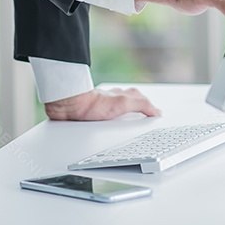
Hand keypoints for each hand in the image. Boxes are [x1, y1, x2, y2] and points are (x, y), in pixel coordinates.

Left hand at [44, 87, 161, 120]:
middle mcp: (111, 101)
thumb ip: (140, 105)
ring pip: (113, 111)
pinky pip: (100, 121)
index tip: (155, 113)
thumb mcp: (122, 103)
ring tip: (126, 123)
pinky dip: (105, 124)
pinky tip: (104, 128)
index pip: (139, 100)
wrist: (69, 105)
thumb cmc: (92, 103)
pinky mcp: (88, 117)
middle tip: (144, 114)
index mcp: (121, 97)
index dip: (148, 106)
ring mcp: (99, 108)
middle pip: (127, 103)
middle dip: (135, 109)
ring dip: (120, 117)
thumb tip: (156, 111)